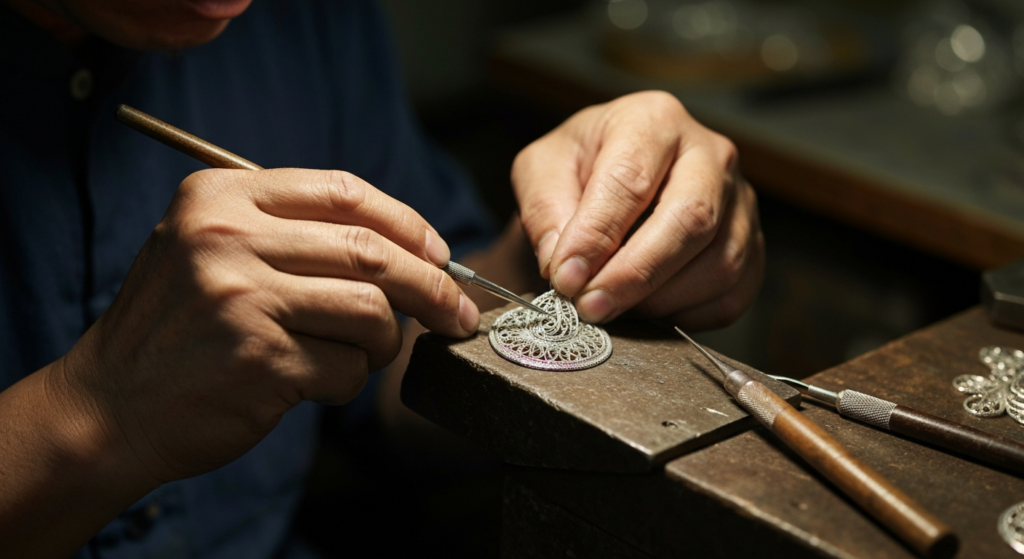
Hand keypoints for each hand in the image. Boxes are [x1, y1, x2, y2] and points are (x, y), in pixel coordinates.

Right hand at [52, 168, 478, 482]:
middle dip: (430, 286)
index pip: (344, 192)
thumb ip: (291, 232)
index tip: (439, 252)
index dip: (407, 222)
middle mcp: (226, 239)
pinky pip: (347, 370)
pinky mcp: (260, 362)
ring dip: (385, 343)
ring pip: (371, 313)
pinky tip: (316, 384)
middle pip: (371, 252)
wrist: (109, 405)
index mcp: (219, 197)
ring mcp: (242, 301)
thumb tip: (407, 246)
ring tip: (362, 355)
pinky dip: (348, 382)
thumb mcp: (208, 248)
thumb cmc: (176, 327)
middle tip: (455, 312)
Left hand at [512, 91, 764, 328]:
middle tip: (590, 307)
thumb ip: (544, 210)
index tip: (566, 278)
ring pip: (720, 264)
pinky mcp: (752, 245)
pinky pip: (733, 295)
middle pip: (691, 221)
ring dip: (659, 300)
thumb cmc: (579, 167)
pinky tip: (647, 311)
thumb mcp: (542, 168)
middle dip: (635, 275)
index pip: (631, 182)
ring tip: (611, 309)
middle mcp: (709, 154)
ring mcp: (740, 201)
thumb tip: (564, 264)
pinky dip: (687, 315)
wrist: (610, 175)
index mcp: (653, 120)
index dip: (596, 237)